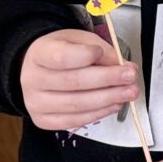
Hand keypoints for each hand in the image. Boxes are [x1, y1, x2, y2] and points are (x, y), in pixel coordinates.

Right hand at [19, 29, 140, 130]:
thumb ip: (102, 52)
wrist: (40, 70)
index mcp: (39, 54)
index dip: (84, 55)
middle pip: (72, 82)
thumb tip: (125, 67)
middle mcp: (31, 80)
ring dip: (108, 99)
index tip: (102, 52)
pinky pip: (73, 121)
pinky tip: (115, 104)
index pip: (60, 57)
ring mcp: (35, 104)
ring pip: (75, 105)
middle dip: (107, 80)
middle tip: (131, 77)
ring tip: (129, 93)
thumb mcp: (82, 41)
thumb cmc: (65, 51)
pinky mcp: (42, 121)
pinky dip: (98, 113)